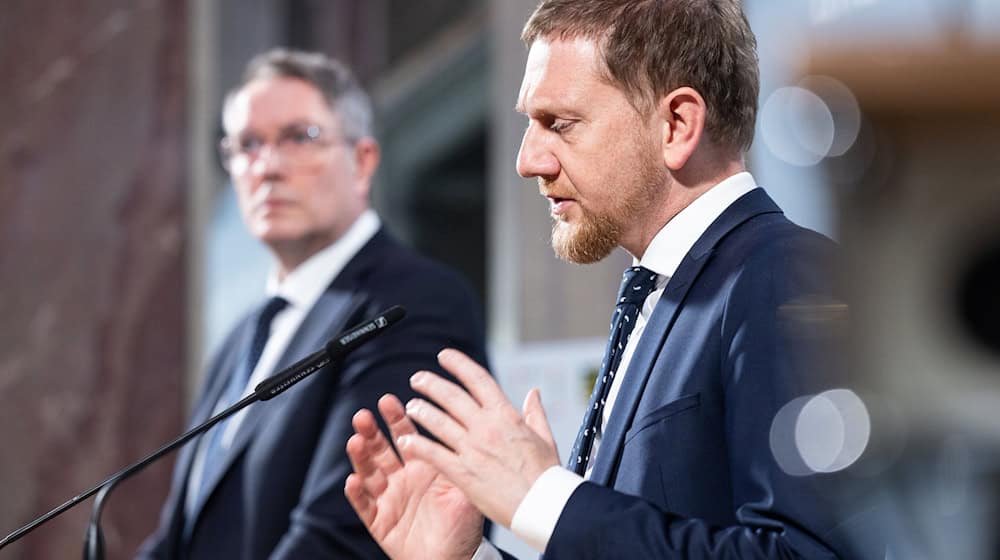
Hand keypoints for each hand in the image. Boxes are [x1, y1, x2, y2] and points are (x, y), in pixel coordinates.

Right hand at [345, 395, 483, 559]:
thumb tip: (471, 433)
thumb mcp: (466, 490)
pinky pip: (364, 506)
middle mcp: (403, 478)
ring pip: (369, 473)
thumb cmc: (464, 526)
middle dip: (371, 432)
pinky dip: (357, 493)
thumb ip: (464, 463)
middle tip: (364, 415)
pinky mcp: (379, 521)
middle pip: (381, 449)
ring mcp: (389, 498)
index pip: (406, 436)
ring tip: (356, 441)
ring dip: (361, 457)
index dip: (396, 419)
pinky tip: (353, 481)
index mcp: (423, 466)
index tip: (389, 400)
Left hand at [399, 349, 559, 527]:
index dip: (459, 364)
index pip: (478, 380)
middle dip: (431, 384)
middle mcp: (487, 428)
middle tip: (417, 378)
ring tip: (410, 406)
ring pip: (438, 422)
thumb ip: (535, 413)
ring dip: (421, 411)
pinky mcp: (463, 473)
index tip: (445, 356)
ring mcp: (473, 450)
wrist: (543, 506)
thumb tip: (533, 393)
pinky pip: (434, 454)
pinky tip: (406, 440)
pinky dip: (418, 445)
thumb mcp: (545, 438)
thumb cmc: (546, 476)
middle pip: (452, 397)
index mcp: (507, 416)